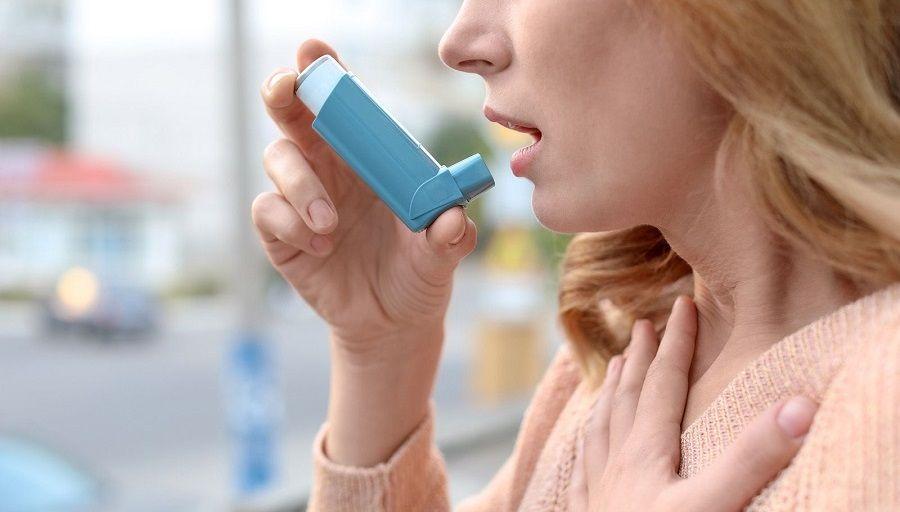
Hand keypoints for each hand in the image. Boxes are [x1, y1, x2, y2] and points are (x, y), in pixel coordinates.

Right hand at [253, 39, 477, 352]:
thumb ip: (448, 236)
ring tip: (332, 224)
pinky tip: (321, 247)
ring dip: (302, 184)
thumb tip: (452, 219)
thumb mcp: (441, 255)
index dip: (326, 74)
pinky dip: (289, 221)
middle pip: (292, 114)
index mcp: (369, 157)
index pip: (345, 106)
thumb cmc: (419, 273)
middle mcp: (330, 167)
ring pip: (277, 158)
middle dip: (284, 92)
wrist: (393, 323)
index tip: (315, 52)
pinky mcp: (280, 234)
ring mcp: (301, 199)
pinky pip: (266, 210)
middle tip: (287, 88)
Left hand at [570, 295, 817, 510]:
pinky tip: (586, 441)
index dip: (676, 343)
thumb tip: (797, 404)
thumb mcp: (711, 505)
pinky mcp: (585, 511)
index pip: (664, 383)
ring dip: (610, 390)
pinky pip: (583, 460)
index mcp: (646, 451)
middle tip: (642, 324)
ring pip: (601, 423)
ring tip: (611, 367)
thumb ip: (750, 458)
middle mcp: (616, 461)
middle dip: (640, 357)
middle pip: (627, 395)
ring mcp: (596, 486)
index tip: (682, 305)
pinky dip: (588, 438)